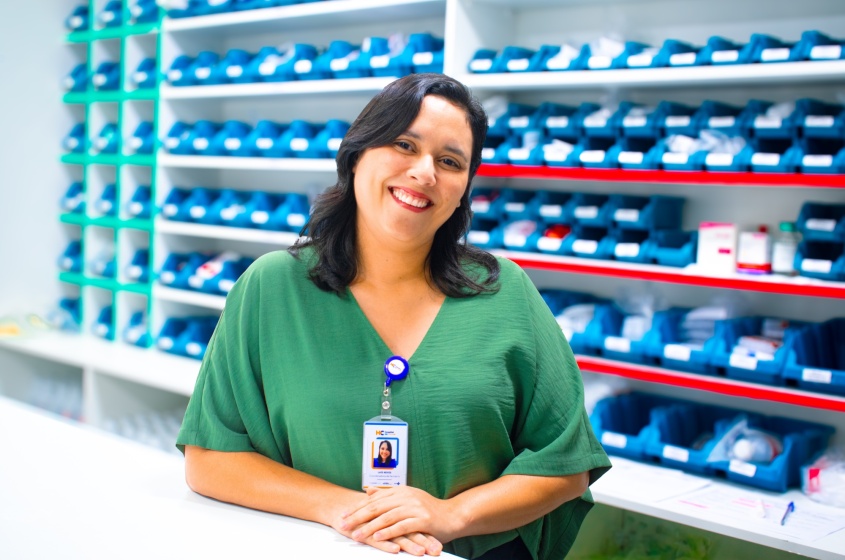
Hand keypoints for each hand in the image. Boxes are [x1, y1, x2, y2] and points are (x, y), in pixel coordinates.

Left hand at [340, 486, 461, 549]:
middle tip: (343, 525)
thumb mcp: (407, 498)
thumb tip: (368, 490)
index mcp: (400, 491)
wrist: (453, 515)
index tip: (343, 515)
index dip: (357, 508)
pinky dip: (388, 532)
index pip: (373, 499)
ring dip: (370, 527)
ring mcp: (414, 507)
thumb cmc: (429, 510)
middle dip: (358, 516)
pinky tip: (378, 538)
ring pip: (387, 517)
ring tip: (357, 534)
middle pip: (377, 507)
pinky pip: (402, 526)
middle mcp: (406, 496)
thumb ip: (387, 494)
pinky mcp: (422, 519)